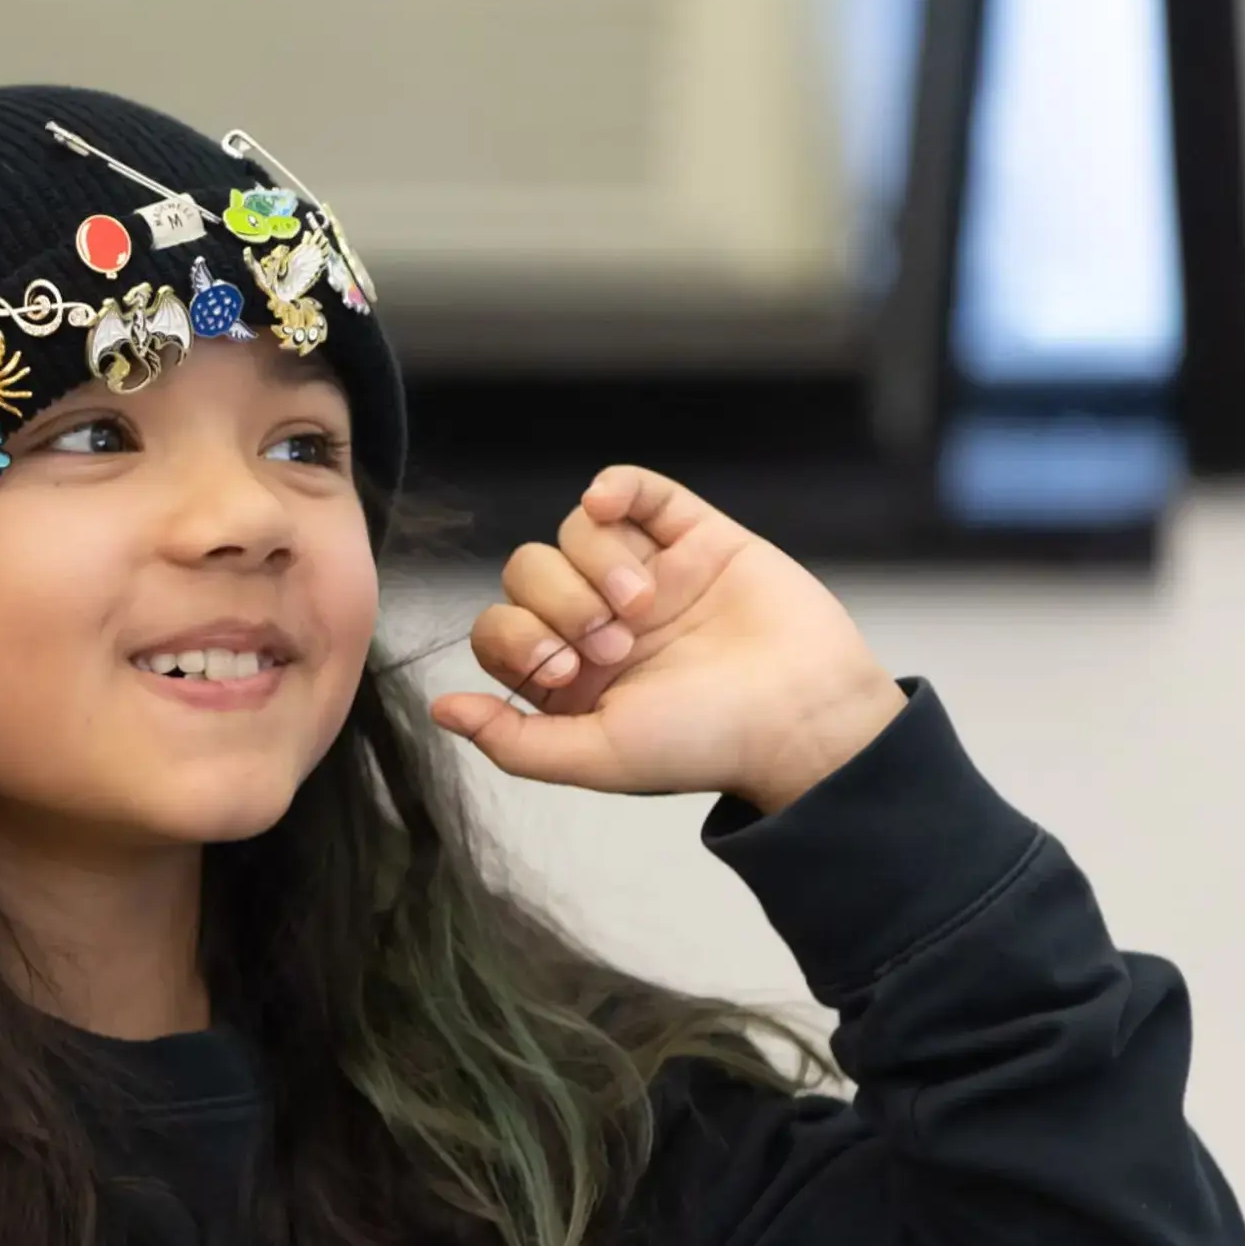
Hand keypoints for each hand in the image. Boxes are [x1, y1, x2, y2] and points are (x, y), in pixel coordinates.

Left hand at [428, 467, 907, 812]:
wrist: (804, 715)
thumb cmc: (705, 743)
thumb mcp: (597, 757)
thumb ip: (514, 741)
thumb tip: (440, 709)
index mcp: (568, 673)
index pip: (498, 627)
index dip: (517, 638)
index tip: (569, 671)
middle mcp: (598, 618)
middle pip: (528, 572)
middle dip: (560, 604)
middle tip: (614, 645)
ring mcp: (647, 572)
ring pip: (576, 531)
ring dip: (599, 564)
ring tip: (647, 607)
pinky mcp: (695, 535)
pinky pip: (638, 490)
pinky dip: (615, 488)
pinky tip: (612, 506)